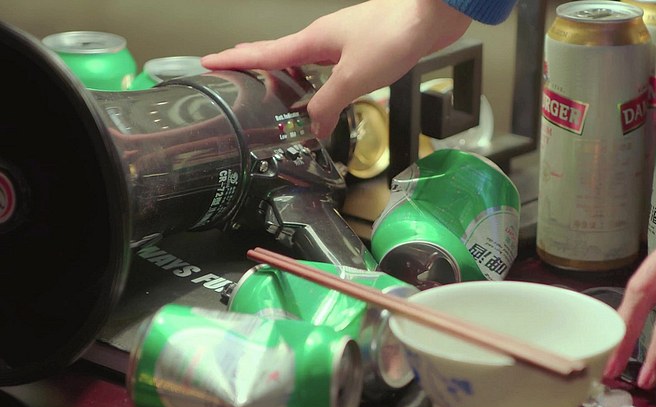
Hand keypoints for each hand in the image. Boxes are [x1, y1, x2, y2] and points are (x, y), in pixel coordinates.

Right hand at [201, 0, 471, 138]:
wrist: (430, 16)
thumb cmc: (392, 36)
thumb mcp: (353, 78)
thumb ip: (328, 103)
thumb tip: (311, 125)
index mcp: (313, 40)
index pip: (264, 53)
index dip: (235, 60)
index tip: (209, 63)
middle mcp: (324, 38)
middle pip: (281, 55)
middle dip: (256, 66)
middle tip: (234, 74)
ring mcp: (344, 42)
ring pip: (307, 62)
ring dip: (290, 78)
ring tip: (278, 94)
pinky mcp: (364, 49)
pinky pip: (330, 68)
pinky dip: (320, 82)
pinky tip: (326, 92)